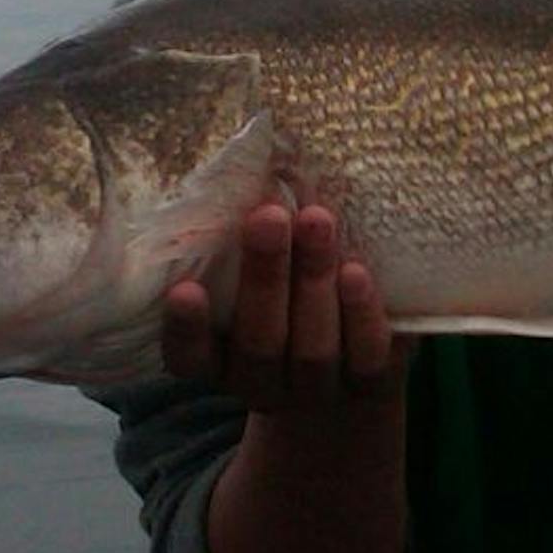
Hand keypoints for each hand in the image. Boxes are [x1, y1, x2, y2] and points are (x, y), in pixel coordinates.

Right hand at [162, 200, 407, 408]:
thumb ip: (247, 243)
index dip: (186, 329)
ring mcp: (316, 391)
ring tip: (317, 221)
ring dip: (314, 282)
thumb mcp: (259, 280)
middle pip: (259, 343)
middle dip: (264, 277)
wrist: (352, 372)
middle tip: (268, 217)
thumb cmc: (289, 303)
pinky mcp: (368, 386)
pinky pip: (366, 357)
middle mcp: (261, 383)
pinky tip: (356, 272)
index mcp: (219, 360)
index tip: (184, 289)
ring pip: (312, 349)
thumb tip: (253, 161)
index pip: (188, 357)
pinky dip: (361, 314)